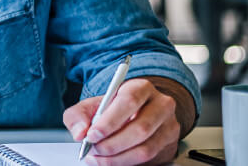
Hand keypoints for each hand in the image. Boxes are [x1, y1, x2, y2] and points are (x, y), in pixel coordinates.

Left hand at [63, 78, 180, 165]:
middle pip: (140, 128)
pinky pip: (148, 159)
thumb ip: (78, 115)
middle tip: (93, 149)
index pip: (129, 101)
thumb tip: (80, 132)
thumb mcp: (90, 106)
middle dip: (112, 144)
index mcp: (141, 88)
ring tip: (98, 157)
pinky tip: (110, 161)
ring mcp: (169, 126)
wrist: (133, 117)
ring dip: (117, 158)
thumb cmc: (112, 110)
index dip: (109, 121)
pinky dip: (125, 163)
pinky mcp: (169, 145)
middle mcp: (161, 105)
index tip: (92, 135)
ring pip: (145, 148)